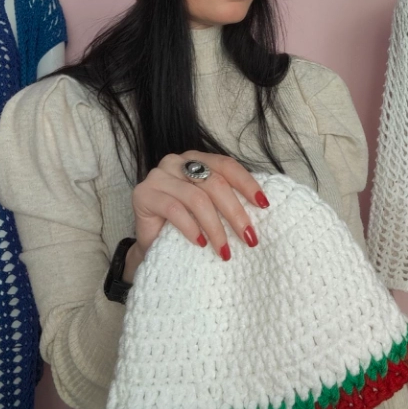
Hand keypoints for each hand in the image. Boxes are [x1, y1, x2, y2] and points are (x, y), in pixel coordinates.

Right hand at [123, 151, 269, 279]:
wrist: (153, 245)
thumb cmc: (185, 225)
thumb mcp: (211, 208)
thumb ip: (228, 199)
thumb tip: (262, 207)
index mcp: (196, 158)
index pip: (226, 165)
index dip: (247, 184)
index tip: (264, 205)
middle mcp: (176, 161)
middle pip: (214, 183)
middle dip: (235, 213)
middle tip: (249, 238)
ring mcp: (158, 176)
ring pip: (196, 198)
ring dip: (215, 227)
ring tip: (224, 249)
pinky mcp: (143, 194)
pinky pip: (174, 210)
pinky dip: (191, 228)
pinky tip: (201, 243)